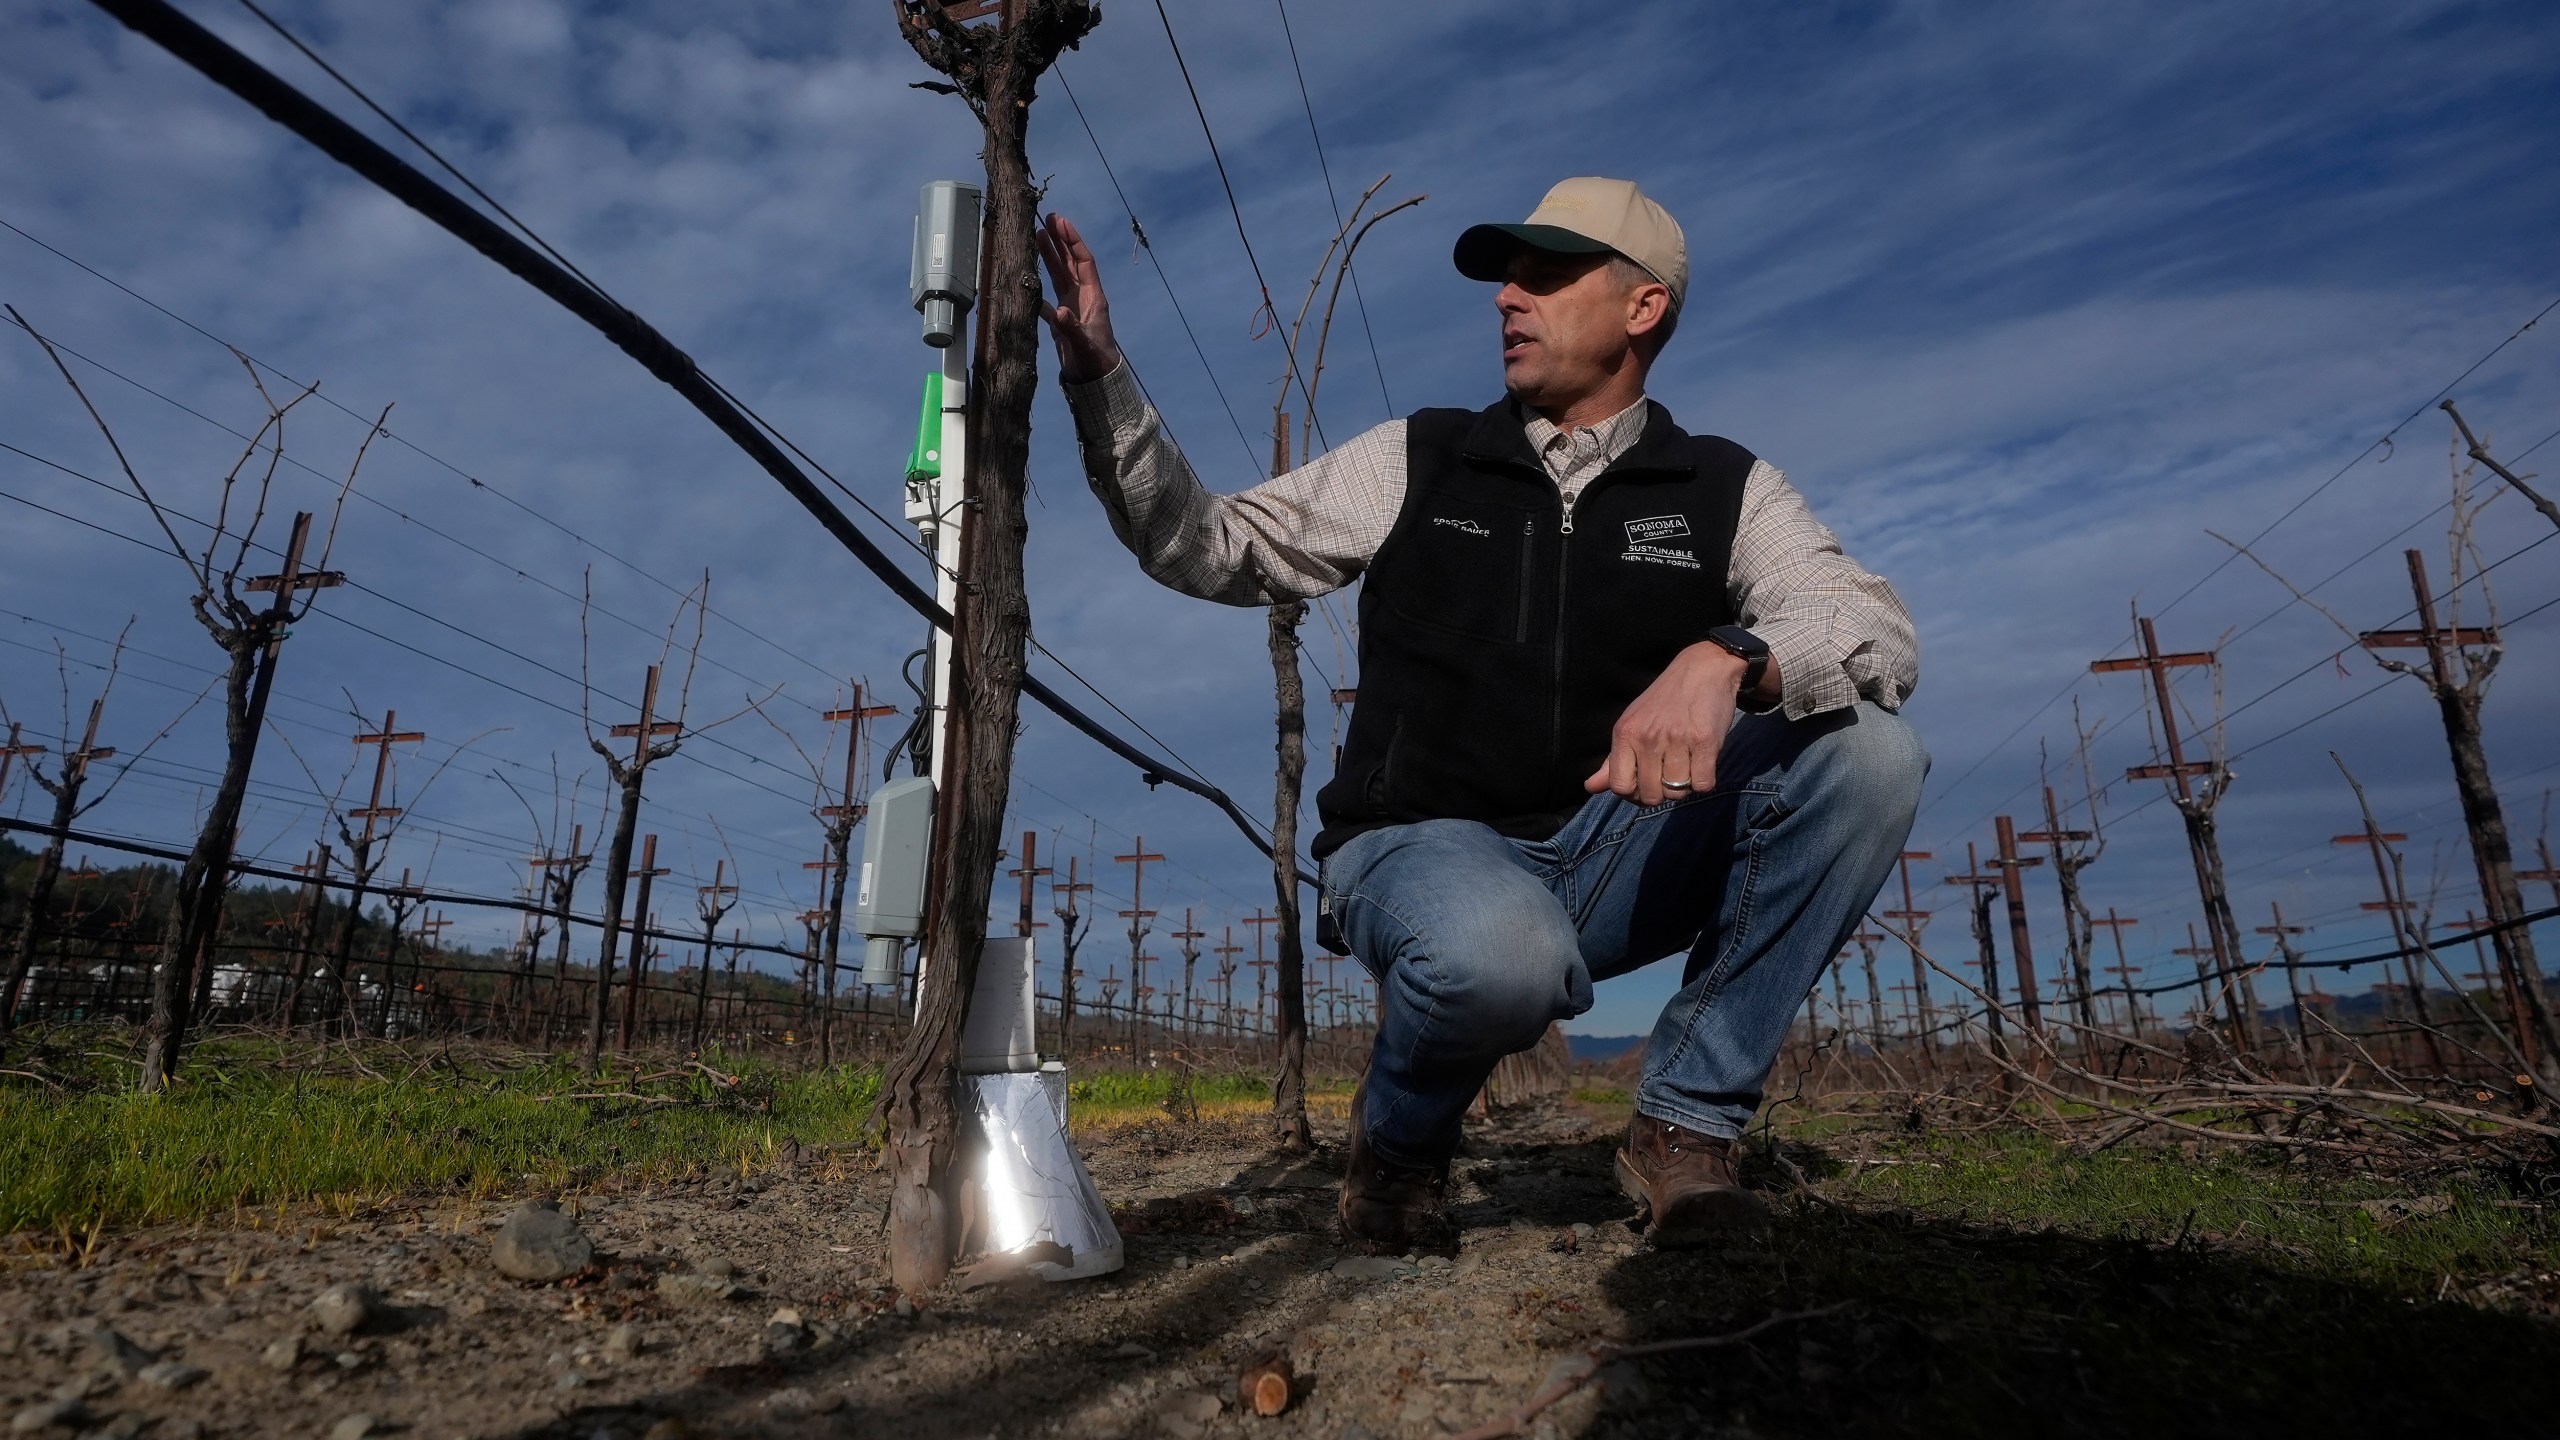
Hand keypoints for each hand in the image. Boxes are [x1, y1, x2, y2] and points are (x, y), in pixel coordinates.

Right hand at [1035, 213, 1122, 382]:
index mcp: (1093, 298)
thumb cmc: (1096, 363)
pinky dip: (1039, 285)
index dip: (1073, 241)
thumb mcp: (1085, 346)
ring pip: (1060, 275)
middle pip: (1071, 262)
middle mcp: (1083, 297)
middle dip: (1060, 240)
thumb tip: (1056, 312)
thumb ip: (1071, 329)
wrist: (1095, 382)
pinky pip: (1048, 295)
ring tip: (1038, 234)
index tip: (1061, 222)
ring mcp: (1072, 307)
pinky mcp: (1062, 319)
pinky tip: (1027, 275)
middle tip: (1047, 218)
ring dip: (1050, 255)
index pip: (1084, 261)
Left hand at [1584, 642, 1748, 805]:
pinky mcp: (1705, 741)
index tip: (1645, 785)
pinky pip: (1703, 784)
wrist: (1704, 669)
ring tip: (1687, 765)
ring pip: (1678, 792)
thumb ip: (1613, 760)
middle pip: (1651, 795)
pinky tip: (1702, 763)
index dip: (1633, 795)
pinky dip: (1704, 781)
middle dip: (1661, 793)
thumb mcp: (1632, 723)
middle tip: (1669, 775)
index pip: (1620, 786)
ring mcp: (1677, 740)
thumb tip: (1590, 787)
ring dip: (1685, 786)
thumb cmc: (1665, 700)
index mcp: (1625, 733)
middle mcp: (1648, 737)